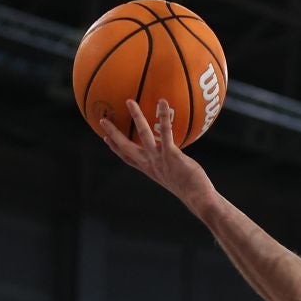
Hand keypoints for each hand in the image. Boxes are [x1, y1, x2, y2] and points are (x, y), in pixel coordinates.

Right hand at [98, 99, 212, 205]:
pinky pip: (165, 132)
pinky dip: (163, 117)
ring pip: (143, 134)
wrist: (198, 199)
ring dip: (136, 117)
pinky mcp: (171, 154)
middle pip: (126, 147)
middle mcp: (151, 164)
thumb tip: (175, 158)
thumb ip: (171, 166)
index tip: (106, 138)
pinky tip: (163, 103)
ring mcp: (159, 159)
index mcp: (150, 170)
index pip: (128, 158)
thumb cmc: (191, 189)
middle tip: (102, 119)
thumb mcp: (175, 178)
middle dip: (114, 133)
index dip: (116, 148)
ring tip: (129, 102)